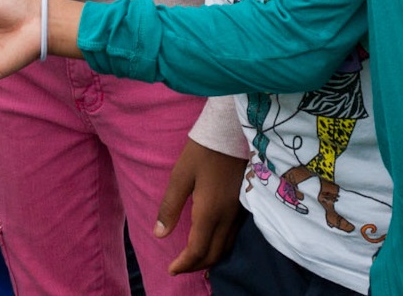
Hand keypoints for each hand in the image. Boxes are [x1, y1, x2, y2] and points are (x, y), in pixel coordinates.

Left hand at [154, 140, 245, 274]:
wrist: (230, 132)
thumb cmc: (201, 151)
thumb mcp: (180, 177)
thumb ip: (170, 207)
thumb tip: (159, 234)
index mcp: (210, 212)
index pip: (198, 250)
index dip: (184, 264)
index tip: (171, 269)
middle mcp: (227, 217)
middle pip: (214, 254)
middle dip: (196, 265)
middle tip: (179, 266)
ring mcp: (238, 212)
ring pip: (226, 247)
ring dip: (209, 258)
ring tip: (192, 259)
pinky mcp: (243, 205)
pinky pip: (232, 236)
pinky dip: (220, 246)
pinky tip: (210, 242)